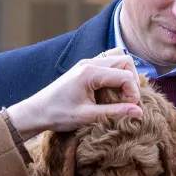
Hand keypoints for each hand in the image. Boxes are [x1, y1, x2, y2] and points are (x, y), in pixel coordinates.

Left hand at [6, 48, 141, 138]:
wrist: (36, 111)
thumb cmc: (58, 115)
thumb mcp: (88, 117)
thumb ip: (115, 112)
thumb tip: (139, 112)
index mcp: (90, 73)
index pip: (125, 75)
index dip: (133, 92)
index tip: (131, 109)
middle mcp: (90, 63)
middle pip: (125, 61)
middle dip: (132, 81)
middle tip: (128, 101)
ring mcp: (87, 63)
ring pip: (118, 58)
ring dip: (125, 74)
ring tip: (121, 95)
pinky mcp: (85, 68)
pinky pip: (108, 63)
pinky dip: (116, 74)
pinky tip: (111, 91)